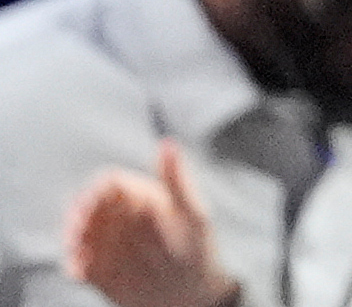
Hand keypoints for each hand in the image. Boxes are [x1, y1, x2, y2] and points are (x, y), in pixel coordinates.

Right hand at [64, 142, 234, 306]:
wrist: (193, 296)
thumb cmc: (198, 250)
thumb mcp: (193, 213)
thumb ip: (176, 180)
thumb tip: (168, 142)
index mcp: (141, 197)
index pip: (108, 184)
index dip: (95, 191)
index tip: (90, 205)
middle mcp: (120, 218)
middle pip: (86, 208)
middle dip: (77, 217)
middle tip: (78, 231)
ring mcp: (107, 243)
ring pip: (76, 235)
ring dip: (71, 241)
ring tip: (77, 251)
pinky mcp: (98, 269)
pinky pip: (77, 265)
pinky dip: (73, 266)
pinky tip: (80, 272)